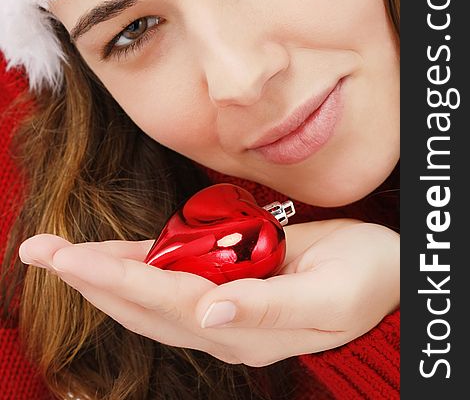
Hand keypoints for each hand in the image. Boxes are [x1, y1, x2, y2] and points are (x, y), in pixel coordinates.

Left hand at [18, 219, 398, 366]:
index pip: (163, 302)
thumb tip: (209, 315)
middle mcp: (223, 321)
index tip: (67, 258)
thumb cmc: (363, 279)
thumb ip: (266, 310)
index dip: (113, 278)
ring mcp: (224, 304)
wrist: (385, 269)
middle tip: (39, 250)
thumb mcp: (326, 300)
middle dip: (89, 276)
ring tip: (59, 252)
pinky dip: (140, 261)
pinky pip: (175, 273)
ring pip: (149, 290)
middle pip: (141, 301)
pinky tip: (114, 252)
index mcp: (243, 327)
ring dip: (104, 270)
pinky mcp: (231, 282)